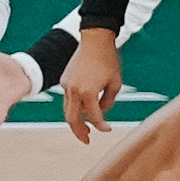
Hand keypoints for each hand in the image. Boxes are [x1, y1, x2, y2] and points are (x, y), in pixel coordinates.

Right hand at [62, 31, 121, 145]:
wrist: (95, 39)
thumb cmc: (108, 60)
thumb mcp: (115, 83)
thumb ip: (108, 101)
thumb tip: (101, 111)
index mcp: (88, 93)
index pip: (95, 118)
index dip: (102, 127)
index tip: (108, 130)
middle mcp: (74, 91)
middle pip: (72, 119)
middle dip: (79, 132)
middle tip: (87, 141)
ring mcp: (66, 85)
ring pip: (67, 110)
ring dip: (75, 121)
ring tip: (84, 129)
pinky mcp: (64, 79)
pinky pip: (67, 98)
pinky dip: (74, 107)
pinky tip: (83, 109)